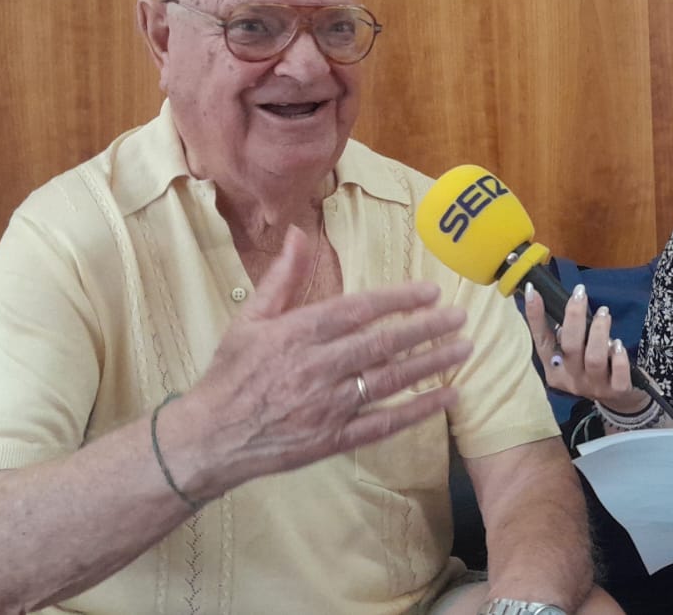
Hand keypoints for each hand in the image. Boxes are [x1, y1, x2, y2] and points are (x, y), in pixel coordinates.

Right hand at [170, 227, 473, 495]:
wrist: (210, 438)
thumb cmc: (232, 374)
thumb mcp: (250, 320)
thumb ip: (282, 277)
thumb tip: (298, 233)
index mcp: (295, 335)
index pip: (356, 311)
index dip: (396, 300)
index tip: (429, 292)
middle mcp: (315, 369)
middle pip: (381, 345)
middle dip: (425, 329)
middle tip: (460, 317)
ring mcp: (327, 407)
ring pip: (388, 381)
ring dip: (430, 364)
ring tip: (463, 349)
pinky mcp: (333, 439)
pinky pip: (384, 424)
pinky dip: (418, 410)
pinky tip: (447, 396)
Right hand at [522, 282, 648, 413]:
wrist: (618, 399)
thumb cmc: (592, 367)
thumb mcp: (575, 353)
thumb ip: (568, 334)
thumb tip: (565, 301)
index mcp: (554, 368)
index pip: (541, 340)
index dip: (535, 316)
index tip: (533, 290)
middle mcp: (570, 379)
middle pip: (569, 346)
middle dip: (574, 316)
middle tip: (580, 294)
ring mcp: (594, 387)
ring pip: (593, 358)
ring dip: (599, 332)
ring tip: (604, 314)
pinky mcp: (616, 391)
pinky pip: (618, 373)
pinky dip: (618, 357)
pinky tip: (619, 345)